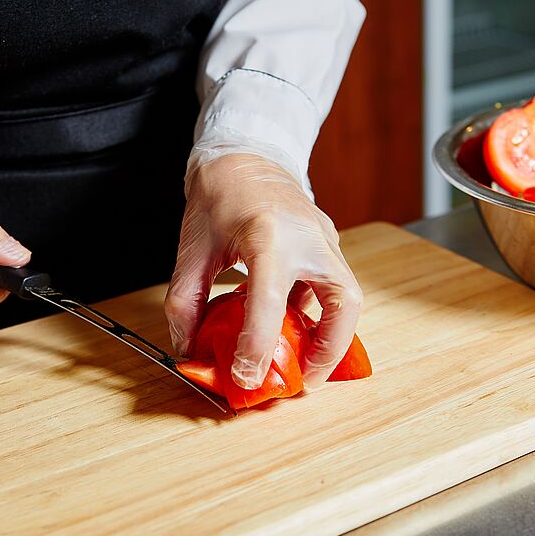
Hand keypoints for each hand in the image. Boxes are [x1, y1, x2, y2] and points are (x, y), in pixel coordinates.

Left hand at [165, 153, 362, 389]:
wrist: (246, 153)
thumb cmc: (220, 193)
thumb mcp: (193, 246)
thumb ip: (186, 298)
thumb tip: (189, 344)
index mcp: (270, 235)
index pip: (270, 300)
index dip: (258, 345)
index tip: (246, 374)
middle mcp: (309, 239)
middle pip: (344, 302)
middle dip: (330, 350)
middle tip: (306, 382)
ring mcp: (325, 240)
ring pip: (348, 298)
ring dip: (333, 338)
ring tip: (306, 365)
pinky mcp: (327, 244)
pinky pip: (333, 287)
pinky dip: (321, 316)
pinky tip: (296, 331)